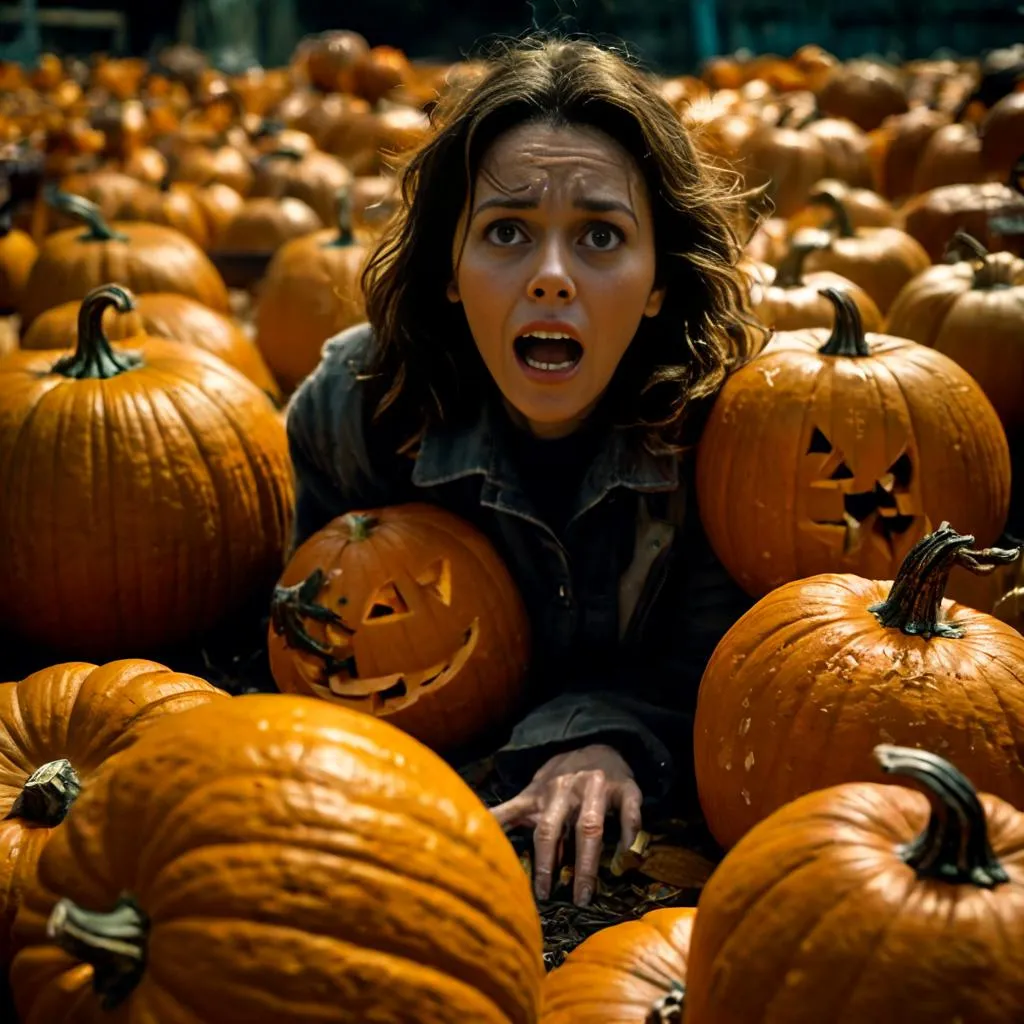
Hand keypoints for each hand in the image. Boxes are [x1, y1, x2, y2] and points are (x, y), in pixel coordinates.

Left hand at [491, 744, 642, 906]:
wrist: (599, 744)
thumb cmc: (561, 778)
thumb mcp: (531, 793)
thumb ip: (507, 814)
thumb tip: (475, 830)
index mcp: (541, 794)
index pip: (528, 826)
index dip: (529, 859)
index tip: (523, 887)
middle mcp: (566, 790)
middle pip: (552, 829)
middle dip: (549, 864)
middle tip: (547, 898)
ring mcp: (597, 788)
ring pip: (590, 827)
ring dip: (587, 863)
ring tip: (584, 895)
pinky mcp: (626, 789)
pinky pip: (629, 815)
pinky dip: (628, 838)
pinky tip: (624, 863)